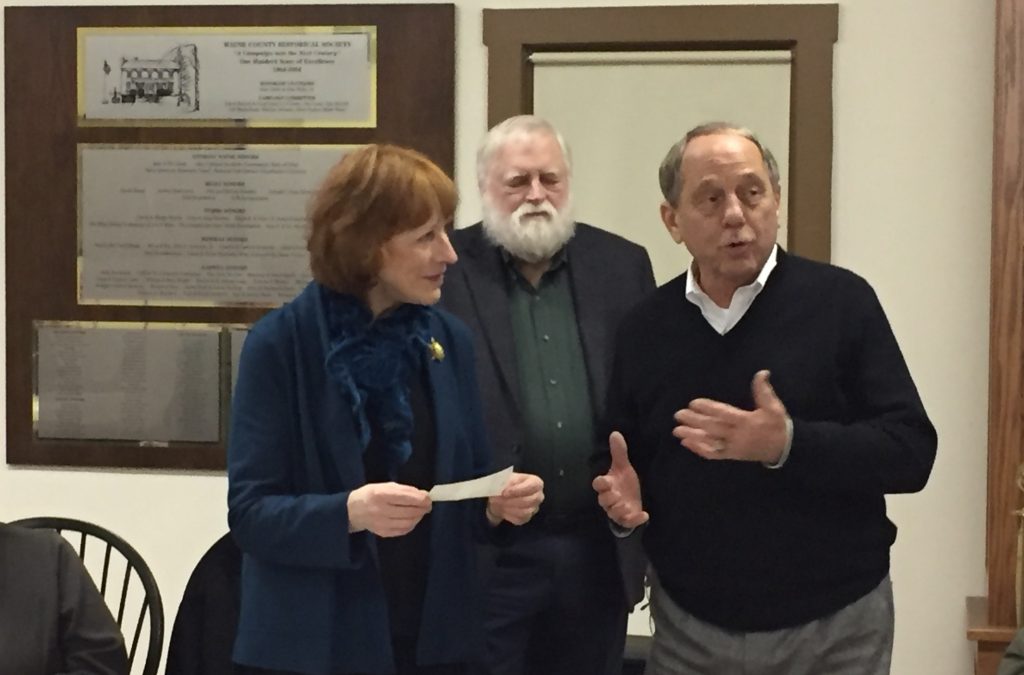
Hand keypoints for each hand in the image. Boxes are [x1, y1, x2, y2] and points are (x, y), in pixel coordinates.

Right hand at [347, 482, 431, 536]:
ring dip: (418, 517)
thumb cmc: (371, 494)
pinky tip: (412, 519)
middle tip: (428, 506)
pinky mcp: (383, 533)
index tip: (429, 498)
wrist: (352, 511)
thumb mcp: (385, 486)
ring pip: (408, 523)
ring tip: (421, 512)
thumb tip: (424, 495)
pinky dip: (411, 525)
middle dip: (422, 509)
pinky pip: (403, 531)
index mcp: (380, 494)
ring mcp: (381, 523)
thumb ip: (404, 490)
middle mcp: (381, 510)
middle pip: (409, 512)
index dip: (421, 499)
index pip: (406, 498)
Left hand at [486, 472, 543, 525]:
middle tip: (497, 499)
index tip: (504, 492)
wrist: (501, 496)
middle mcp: (538, 496)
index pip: (533, 486)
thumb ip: (506, 481)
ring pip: (524, 512)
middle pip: (529, 500)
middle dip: (511, 500)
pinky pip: (519, 519)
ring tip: (497, 503)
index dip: (518, 489)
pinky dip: (508, 515)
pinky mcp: (527, 518)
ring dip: (508, 508)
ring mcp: (534, 508)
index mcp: (535, 482)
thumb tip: (504, 487)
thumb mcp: (506, 478)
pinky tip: (502, 509)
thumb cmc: (507, 485)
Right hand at [592, 431, 648, 528]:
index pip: (598, 484)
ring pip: (613, 513)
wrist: (633, 498)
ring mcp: (617, 510)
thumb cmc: (625, 482)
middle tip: (618, 495)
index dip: (601, 483)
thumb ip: (619, 452)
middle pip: (603, 500)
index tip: (608, 480)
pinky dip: (635, 520)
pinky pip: (628, 522)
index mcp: (607, 484)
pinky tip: (645, 515)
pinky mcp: (626, 519)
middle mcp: (609, 498)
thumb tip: (615, 433)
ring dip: (619, 510)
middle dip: (609, 498)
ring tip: (627, 506)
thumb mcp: (623, 467)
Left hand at [672, 370, 789, 462]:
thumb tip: (762, 372)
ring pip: (710, 442)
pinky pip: (713, 454)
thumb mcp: (774, 407)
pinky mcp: (731, 455)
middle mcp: (737, 435)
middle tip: (678, 415)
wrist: (784, 450)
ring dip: (692, 436)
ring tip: (676, 430)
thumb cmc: (777, 425)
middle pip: (713, 428)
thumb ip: (764, 390)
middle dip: (694, 422)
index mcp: (746, 422)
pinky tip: (686, 443)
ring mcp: (733, 447)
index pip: (724, 414)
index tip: (693, 403)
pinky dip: (699, 449)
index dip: (708, 408)